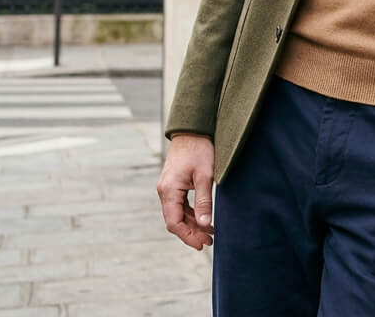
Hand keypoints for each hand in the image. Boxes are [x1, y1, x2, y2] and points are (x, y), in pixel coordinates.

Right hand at [157, 133, 214, 249]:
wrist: (192, 130)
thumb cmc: (200, 150)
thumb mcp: (205, 176)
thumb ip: (204, 201)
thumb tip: (205, 224)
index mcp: (169, 191)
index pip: (174, 223)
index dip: (188, 236)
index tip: (202, 244)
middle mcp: (164, 191)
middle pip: (175, 220)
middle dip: (192, 232)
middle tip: (210, 241)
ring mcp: (168, 188)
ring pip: (178, 214)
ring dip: (192, 224)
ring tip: (210, 233)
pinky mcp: (174, 184)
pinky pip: (180, 205)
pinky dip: (191, 213)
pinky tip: (203, 218)